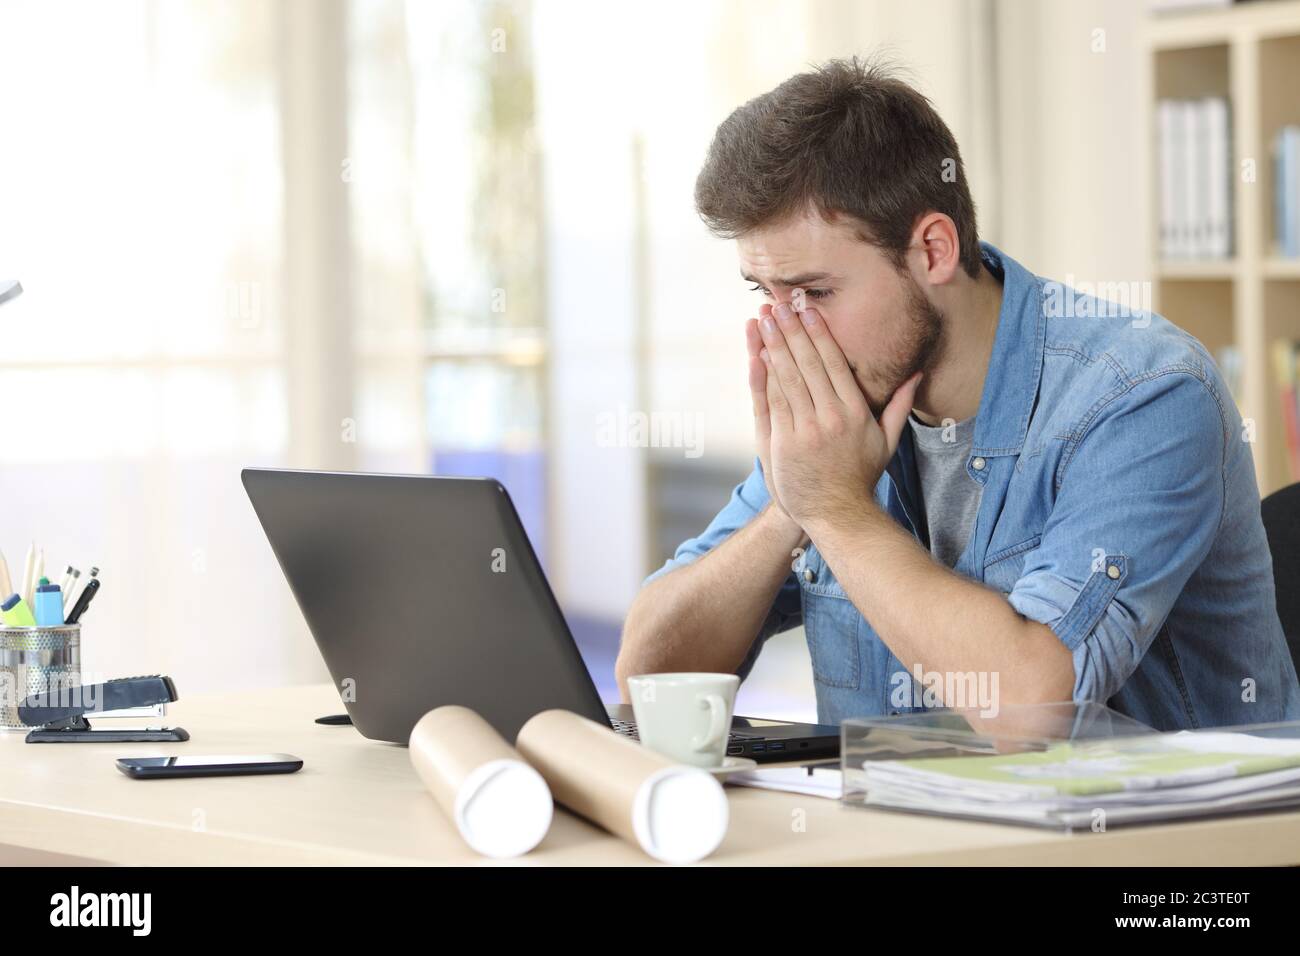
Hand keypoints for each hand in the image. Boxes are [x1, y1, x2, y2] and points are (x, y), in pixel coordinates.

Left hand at [755, 301, 920, 534]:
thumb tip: (917, 374)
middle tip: (779, 304)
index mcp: (856, 411)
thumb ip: (900, 405)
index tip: (807, 309)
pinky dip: (765, 375)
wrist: (836, 513)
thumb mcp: (887, 441)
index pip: (834, 362)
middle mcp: (831, 416)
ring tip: (764, 319)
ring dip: (774, 345)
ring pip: (788, 377)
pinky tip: (759, 353)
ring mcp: (806, 429)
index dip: (818, 333)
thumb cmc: (861, 476)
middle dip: (791, 330)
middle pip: (808, 363)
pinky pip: (774, 401)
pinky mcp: (785, 441)